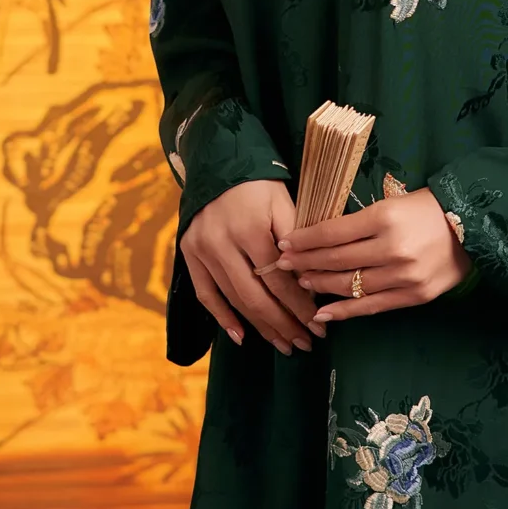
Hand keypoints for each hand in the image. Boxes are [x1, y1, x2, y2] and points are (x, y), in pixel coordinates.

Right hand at [179, 180, 318, 354]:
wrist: (219, 165)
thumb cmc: (260, 185)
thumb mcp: (285, 203)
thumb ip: (296, 242)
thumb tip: (309, 285)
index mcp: (249, 229)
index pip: (279, 280)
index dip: (300, 306)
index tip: (319, 325)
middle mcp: (221, 243)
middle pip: (256, 296)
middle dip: (283, 324)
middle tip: (305, 342)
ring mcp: (201, 250)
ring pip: (233, 299)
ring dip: (260, 326)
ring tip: (283, 344)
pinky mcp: (188, 253)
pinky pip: (205, 294)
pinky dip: (222, 317)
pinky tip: (241, 336)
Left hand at [276, 188, 471, 322]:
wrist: (472, 226)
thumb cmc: (426, 209)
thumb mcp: (391, 204)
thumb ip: (359, 222)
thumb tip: (319, 238)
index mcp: (385, 217)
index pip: (333, 232)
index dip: (304, 240)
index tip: (284, 244)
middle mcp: (392, 248)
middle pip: (337, 260)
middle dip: (305, 263)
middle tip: (282, 265)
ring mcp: (403, 275)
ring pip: (350, 285)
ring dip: (321, 286)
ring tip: (302, 283)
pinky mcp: (414, 296)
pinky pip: (371, 306)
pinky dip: (344, 311)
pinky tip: (323, 314)